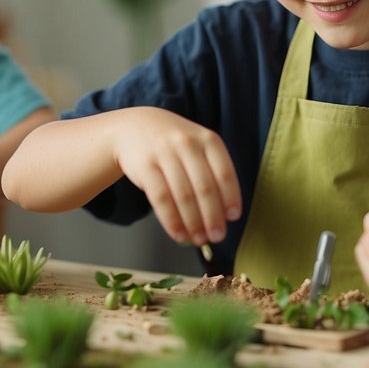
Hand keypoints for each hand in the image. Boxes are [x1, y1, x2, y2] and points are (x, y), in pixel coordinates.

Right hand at [114, 108, 241, 246]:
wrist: (135, 128)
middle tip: (217, 236)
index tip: (233, 217)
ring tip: (199, 239)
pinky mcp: (144, 165)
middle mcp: (187, 143)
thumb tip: (224, 214)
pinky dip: (171, 220)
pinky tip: (179, 234)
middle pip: (205, 187)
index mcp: (208, 140)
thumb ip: (213, 173)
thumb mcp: (198, 147)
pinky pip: (160, 198)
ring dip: (193, 222)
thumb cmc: (175, 145)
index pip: (224, 172)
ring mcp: (164, 153)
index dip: (231, 197)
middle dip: (213, 216)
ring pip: (183, 195)